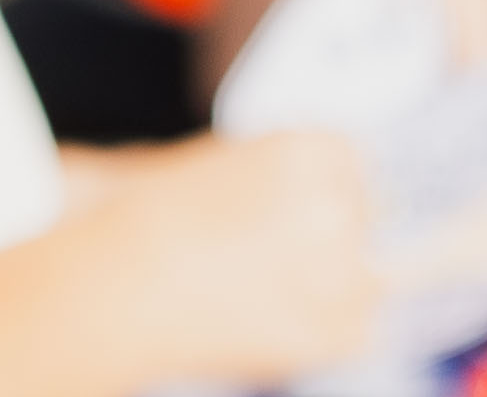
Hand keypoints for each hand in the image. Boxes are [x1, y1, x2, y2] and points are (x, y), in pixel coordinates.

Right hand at [57, 130, 379, 381]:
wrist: (118, 285)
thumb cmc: (141, 219)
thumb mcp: (214, 163)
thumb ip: (272, 173)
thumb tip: (301, 196)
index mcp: (312, 148)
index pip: (355, 164)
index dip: (322, 190)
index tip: (291, 212)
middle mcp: (340, 202)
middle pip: (367, 220)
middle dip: (330, 239)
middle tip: (269, 259)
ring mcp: (344, 270)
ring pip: (367, 281)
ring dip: (330, 291)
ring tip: (261, 296)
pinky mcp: (338, 332)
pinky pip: (356, 335)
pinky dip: (322, 338)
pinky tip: (267, 327)